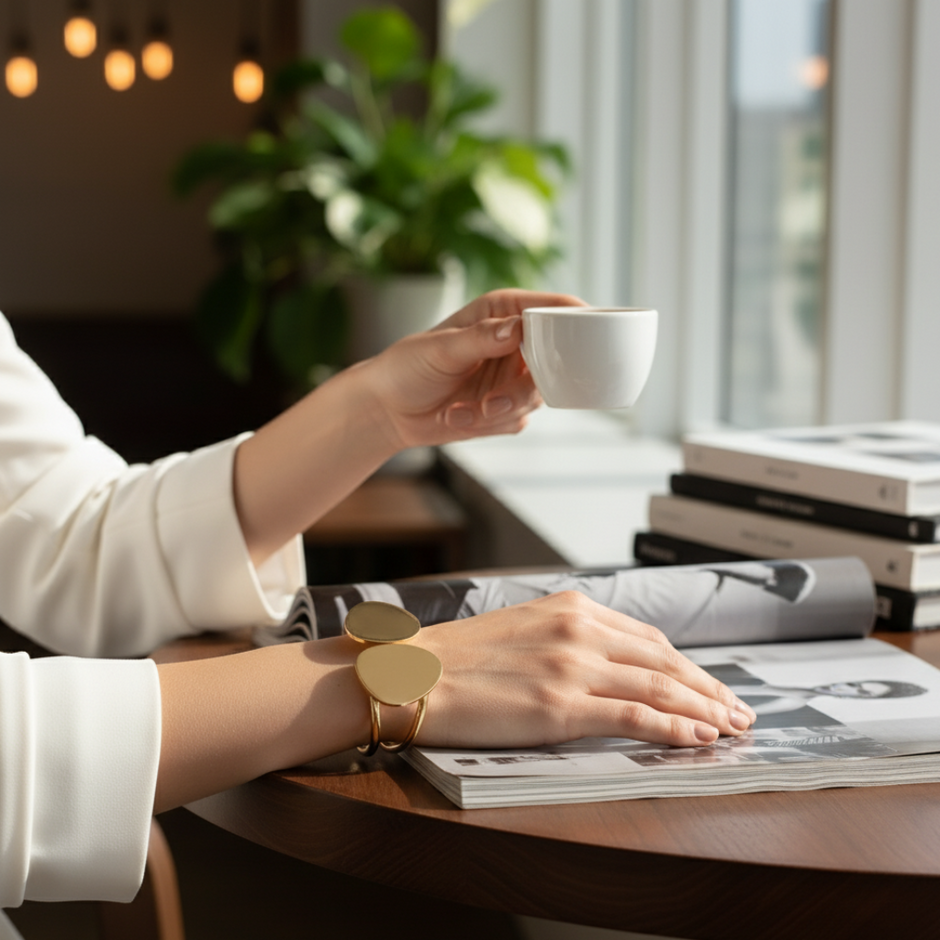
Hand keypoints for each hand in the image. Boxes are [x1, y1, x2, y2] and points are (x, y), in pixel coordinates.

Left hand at [361, 288, 584, 450]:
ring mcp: (514, 378)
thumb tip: (517, 328)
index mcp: (504, 312)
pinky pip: (516, 421)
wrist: (388, 409)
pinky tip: (456, 417)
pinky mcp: (507, 409)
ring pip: (537, 398)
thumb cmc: (407, 367)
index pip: (555, 309)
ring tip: (460, 412)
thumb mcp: (440, 348)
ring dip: (499, 411)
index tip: (585, 341)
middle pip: (556, 362)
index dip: (576, 322)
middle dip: (523, 388)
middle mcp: (515, 343)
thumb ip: (480, 338)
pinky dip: (486, 425)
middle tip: (492, 404)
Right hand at [400, 591, 756, 748]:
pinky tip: (699, 738)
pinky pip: (636, 717)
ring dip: (704, 709)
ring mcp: (573, 666)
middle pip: (664, 660)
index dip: (685, 664)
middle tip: (738, 709)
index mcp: (571, 607)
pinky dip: (675, 728)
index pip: (647, 637)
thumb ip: (567, 638)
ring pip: (660, 687)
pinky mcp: (562, 706)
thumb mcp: (522, 629)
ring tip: (732, 727)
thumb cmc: (459, 657)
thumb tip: (605, 664)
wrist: (413, 674)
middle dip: (708, 687)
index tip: (708, 683)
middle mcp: (579, 629)